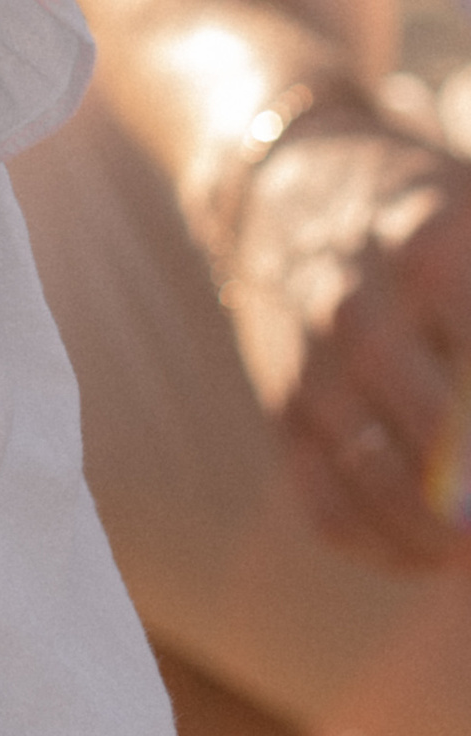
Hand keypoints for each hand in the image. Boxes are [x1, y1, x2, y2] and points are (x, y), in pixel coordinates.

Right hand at [228, 131, 470, 572]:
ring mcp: (312, 367)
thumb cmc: (432, 217)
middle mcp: (361, 311)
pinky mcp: (281, 412)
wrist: (291, 185)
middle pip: (451, 447)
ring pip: (393, 492)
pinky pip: (333, 511)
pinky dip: (393, 549)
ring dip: (454, 540)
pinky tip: (437, 550)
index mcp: (433, 253)